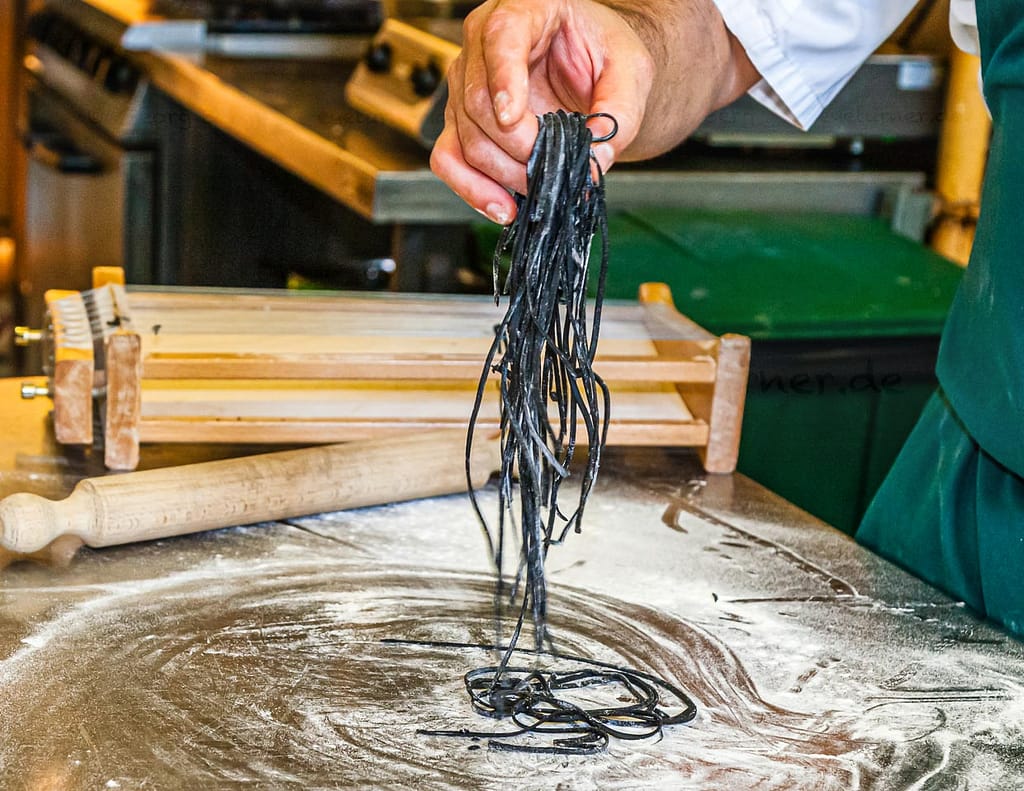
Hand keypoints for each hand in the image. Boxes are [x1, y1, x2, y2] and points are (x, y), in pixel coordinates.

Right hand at [430, 0, 758, 223]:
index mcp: (525, 10)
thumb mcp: (630, 72)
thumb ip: (619, 112)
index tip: (512, 118)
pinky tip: (504, 207)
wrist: (593, 69)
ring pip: (466, 139)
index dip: (503, 80)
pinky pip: (449, 160)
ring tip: (541, 192)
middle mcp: (483, 43)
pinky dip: (473, 190)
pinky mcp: (461, 122)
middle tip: (554, 171)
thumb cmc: (605, 56)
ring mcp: (466, 84)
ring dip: (503, 176)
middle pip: (479, 103)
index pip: (500, 38)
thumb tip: (595, 158)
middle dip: (518, 149)